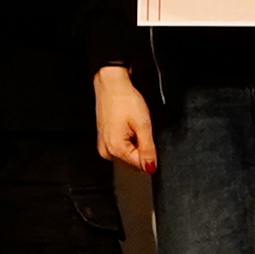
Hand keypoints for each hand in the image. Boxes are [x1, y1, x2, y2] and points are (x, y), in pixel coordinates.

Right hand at [93, 60, 157, 175]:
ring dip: (135, 144)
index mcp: (115, 149)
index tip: (148, 139)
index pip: (140, 165)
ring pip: (128, 154)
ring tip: (133, 126)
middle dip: (141, 149)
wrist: (111, 85)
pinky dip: (128, 140)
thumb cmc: (124, 100)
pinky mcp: (104, 139)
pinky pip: (121, 147)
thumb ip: (148, 149)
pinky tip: (128, 126)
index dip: (150, 154)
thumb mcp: (143, 124)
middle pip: (133, 161)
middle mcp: (106, 151)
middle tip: (140, 129)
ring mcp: (104, 145)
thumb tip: (151, 168)